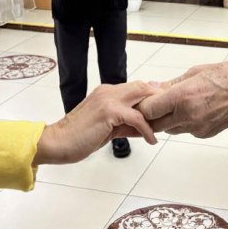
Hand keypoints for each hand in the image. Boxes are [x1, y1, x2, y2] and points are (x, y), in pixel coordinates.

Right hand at [33, 81, 158, 164]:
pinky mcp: (108, 112)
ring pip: (142, 95)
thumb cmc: (78, 137)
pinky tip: (151, 139)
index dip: (151, 96)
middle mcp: (108, 91)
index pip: (135, 87)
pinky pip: (136, 117)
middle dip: (158, 98)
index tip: (163, 108)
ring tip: (163, 126)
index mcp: (106, 92)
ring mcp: (108, 99)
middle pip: (142, 86)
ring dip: (156, 111)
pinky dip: (147, 129)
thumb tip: (143, 127)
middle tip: (170, 114)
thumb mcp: (106, 127)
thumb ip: (123, 123)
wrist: (57, 142)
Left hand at [137, 61, 227, 137]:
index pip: (148, 110)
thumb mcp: (195, 72)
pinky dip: (183, 121)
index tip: (144, 99)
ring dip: (167, 119)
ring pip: (170, 129)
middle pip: (155, 124)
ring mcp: (197, 128)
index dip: (143, 105)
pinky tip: (193, 109)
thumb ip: (171, 84)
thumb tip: (153, 87)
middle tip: (155, 103)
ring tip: (176, 104)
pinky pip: (185, 130)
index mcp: (182, 98)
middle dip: (152, 115)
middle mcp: (188, 116)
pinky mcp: (204, 134)